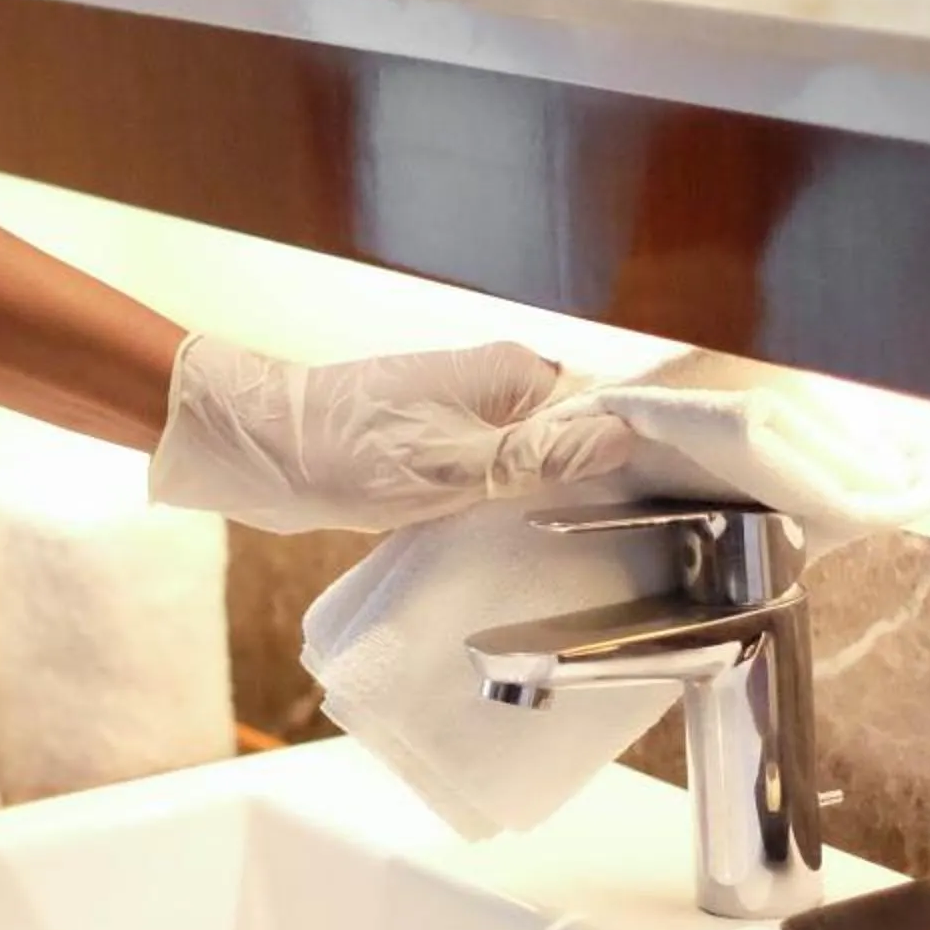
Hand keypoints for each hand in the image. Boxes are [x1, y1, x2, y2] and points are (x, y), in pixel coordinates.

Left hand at [147, 337, 633, 533]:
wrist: (259, 450)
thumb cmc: (349, 448)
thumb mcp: (454, 462)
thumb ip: (539, 454)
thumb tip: (623, 438)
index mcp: (515, 374)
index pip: (608, 406)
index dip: (640, 453)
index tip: (670, 506)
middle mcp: (499, 390)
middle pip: (578, 439)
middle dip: (601, 485)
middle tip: (630, 546)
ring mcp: (468, 421)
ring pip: (538, 465)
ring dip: (554, 503)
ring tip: (586, 555)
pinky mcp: (440, 453)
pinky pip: (497, 481)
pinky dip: (509, 510)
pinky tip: (523, 548)